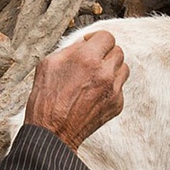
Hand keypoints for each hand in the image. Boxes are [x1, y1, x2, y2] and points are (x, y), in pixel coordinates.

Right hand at [23, 30, 129, 150]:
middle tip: (92, 60)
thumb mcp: (49, 63)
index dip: (97, 38)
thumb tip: (85, 44)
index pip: (107, 36)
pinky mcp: (117, 104)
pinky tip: (94, 93)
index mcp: (88, 58)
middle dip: (105, 53)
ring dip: (112, 68)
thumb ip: (71, 49)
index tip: (90, 43)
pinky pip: (120, 87)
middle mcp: (105, 73)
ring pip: (123, 68)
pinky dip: (110, 87)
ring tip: (96, 75)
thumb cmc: (46, 98)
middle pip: (118, 51)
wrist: (52, 132)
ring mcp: (113, 90)